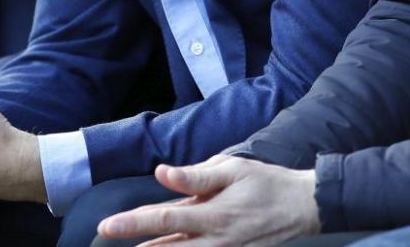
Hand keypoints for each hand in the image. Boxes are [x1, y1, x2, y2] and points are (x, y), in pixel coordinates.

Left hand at [98, 156, 319, 246]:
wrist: (303, 207)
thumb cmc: (267, 183)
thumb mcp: (232, 170)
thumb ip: (196, 176)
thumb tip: (163, 174)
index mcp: (212, 214)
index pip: (163, 219)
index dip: (132, 223)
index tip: (106, 226)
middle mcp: (215, 241)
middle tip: (108, 241)